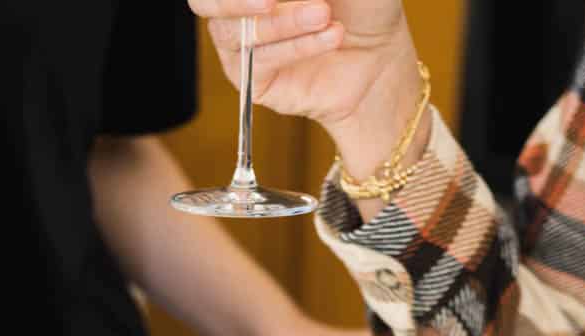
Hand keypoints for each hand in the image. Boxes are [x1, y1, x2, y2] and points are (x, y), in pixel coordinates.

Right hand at [189, 0, 408, 128]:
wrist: (380, 56)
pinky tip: (329, 36)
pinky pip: (260, 61)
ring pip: (238, 31)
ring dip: (283, 21)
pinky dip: (296, 46)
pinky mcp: (254, 80)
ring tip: (323, 13)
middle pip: (204, 1)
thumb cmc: (362, 5)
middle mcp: (241, 9)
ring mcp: (243, 44)